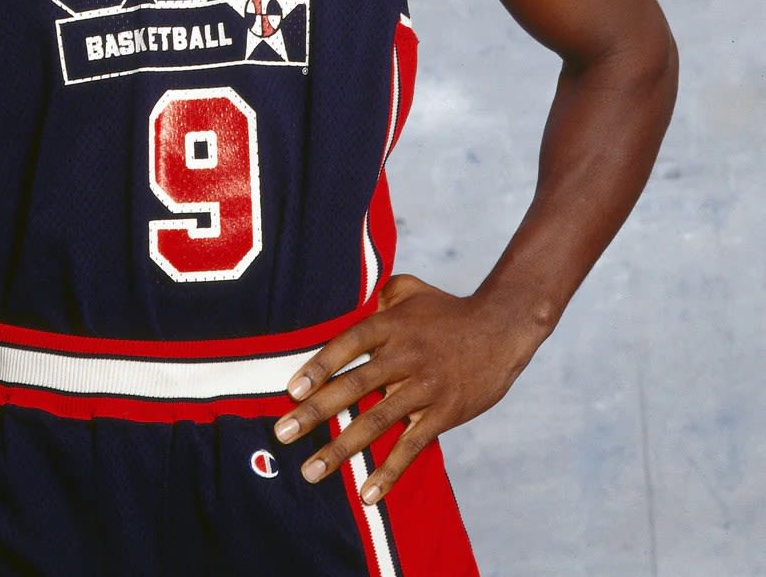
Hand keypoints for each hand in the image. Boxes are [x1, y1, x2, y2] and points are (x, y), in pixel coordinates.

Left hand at [274, 274, 540, 502]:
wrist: (502, 329)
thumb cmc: (448, 309)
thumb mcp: (410, 289)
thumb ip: (378, 293)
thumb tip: (351, 301)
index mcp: (390, 325)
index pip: (347, 344)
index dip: (319, 366)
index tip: (290, 390)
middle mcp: (404, 356)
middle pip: (353, 386)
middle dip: (315, 413)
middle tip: (281, 434)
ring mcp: (424, 387)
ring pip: (376, 421)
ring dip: (341, 449)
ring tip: (311, 471)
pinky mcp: (443, 414)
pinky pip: (411, 446)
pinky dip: (389, 471)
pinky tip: (367, 493)